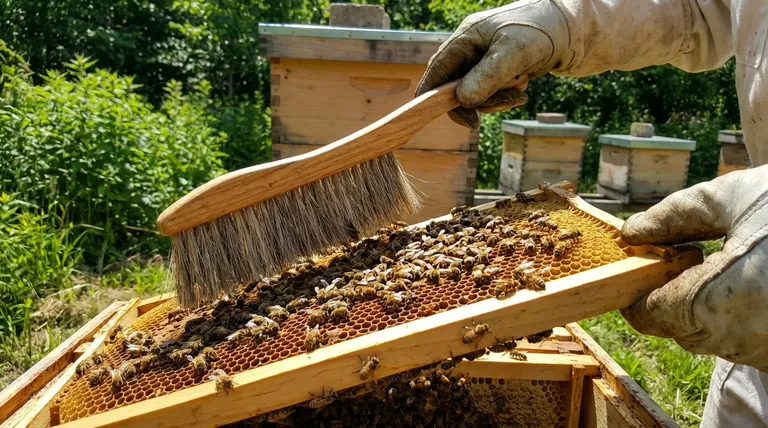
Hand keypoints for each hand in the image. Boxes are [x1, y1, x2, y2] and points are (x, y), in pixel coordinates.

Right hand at [415, 0, 571, 128]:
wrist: (572, 29)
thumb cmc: (541, 30)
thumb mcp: (513, 53)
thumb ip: (487, 77)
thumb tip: (462, 100)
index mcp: (465, 38)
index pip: (437, 72)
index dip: (434, 97)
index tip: (452, 119)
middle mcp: (469, 50)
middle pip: (454, 88)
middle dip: (476, 102)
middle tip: (500, 107)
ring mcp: (482, 61)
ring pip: (474, 95)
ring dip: (495, 101)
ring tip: (519, 93)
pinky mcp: (497, 71)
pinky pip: (490, 94)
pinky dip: (504, 98)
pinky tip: (522, 90)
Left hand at [620, 165, 767, 370]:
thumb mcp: (735, 197)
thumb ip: (674, 216)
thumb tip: (634, 232)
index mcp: (716, 303)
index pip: (647, 313)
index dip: (639, 284)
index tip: (645, 258)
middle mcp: (739, 340)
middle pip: (678, 326)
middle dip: (674, 291)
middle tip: (692, 252)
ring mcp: (766, 352)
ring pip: (713, 335)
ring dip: (709, 302)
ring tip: (736, 260)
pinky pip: (746, 337)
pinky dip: (741, 312)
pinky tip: (761, 279)